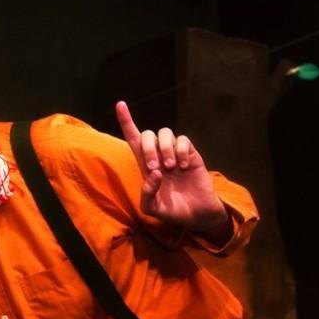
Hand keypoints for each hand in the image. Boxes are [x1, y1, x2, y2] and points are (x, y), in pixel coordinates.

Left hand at [115, 101, 229, 237]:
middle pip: (147, 134)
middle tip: (156, 168)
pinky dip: (182, 151)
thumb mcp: (152, 208)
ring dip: (165, 149)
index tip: (120, 104)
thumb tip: (153, 172)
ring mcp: (175, 153)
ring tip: (172, 168)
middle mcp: (158, 155)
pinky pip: (183, 140)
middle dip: (148, 148)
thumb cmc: (172, 210)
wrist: (197, 214)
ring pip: (165, 132)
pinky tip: (185, 167)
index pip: (133, 139)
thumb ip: (146, 193)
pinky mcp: (191, 154)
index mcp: (145, 165)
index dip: (126, 121)